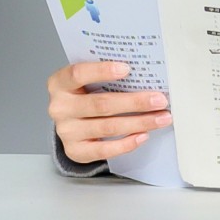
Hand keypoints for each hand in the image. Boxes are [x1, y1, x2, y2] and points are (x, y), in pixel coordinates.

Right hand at [48, 60, 168, 162]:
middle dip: (134, 102)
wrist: (70, 122)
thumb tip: (142, 75)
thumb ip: (104, 76)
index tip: (127, 69)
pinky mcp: (76, 150)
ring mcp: (66, 131)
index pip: (78, 74)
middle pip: (100, 104)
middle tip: (159, 100)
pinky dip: (127, 143)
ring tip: (160, 118)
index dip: (102, 71)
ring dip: (139, 122)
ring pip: (107, 127)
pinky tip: (143, 135)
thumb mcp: (86, 81)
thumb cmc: (83, 95)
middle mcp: (60, 108)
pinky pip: (104, 150)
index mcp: (59, 83)